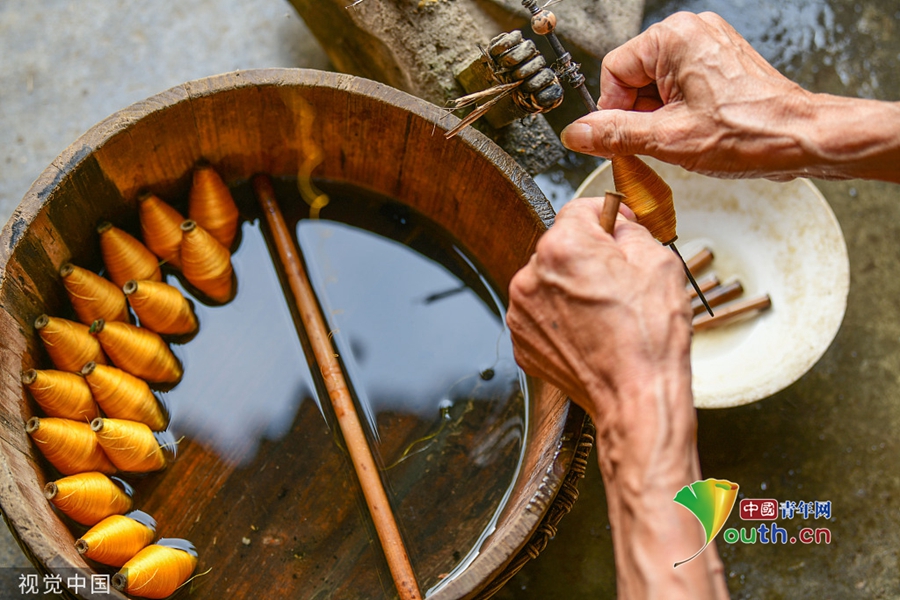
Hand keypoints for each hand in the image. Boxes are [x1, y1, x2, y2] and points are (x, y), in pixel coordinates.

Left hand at [506, 196, 692, 447]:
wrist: (635, 398)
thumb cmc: (650, 336)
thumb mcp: (658, 262)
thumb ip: (630, 230)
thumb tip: (617, 223)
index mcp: (562, 247)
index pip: (579, 210)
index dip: (606, 215)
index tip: (620, 225)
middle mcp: (530, 275)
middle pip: (561, 248)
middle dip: (589, 256)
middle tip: (621, 281)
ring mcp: (521, 311)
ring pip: (550, 282)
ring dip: (572, 287)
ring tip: (606, 314)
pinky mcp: (522, 340)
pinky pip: (543, 314)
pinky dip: (562, 317)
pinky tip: (591, 333)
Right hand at [560, 12, 899, 182]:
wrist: (801, 138)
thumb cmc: (749, 132)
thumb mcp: (668, 139)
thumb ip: (614, 135)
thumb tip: (576, 134)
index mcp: (674, 38)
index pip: (613, 72)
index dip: (614, 110)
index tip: (627, 137)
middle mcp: (691, 33)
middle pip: (633, 78)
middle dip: (640, 115)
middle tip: (662, 140)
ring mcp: (707, 46)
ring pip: (655, 86)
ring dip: (659, 117)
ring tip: (685, 136)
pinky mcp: (718, 63)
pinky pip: (678, 87)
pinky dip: (678, 113)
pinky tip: (697, 130)